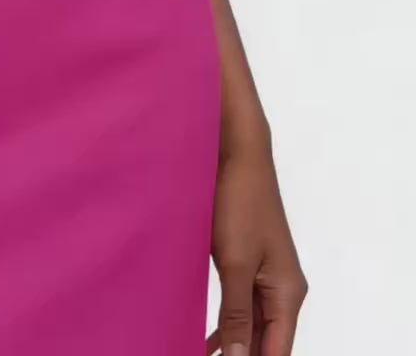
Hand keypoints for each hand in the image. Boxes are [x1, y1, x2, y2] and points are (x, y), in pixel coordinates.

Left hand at [205, 132, 308, 354]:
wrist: (239, 154)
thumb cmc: (240, 204)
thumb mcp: (236, 264)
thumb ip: (237, 314)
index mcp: (288, 294)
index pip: (277, 351)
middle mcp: (284, 290)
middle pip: (267, 341)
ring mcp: (268, 276)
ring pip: (254, 326)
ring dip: (234, 344)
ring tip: (202, 355)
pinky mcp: (251, 263)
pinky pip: (244, 306)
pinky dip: (229, 323)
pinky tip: (210, 339)